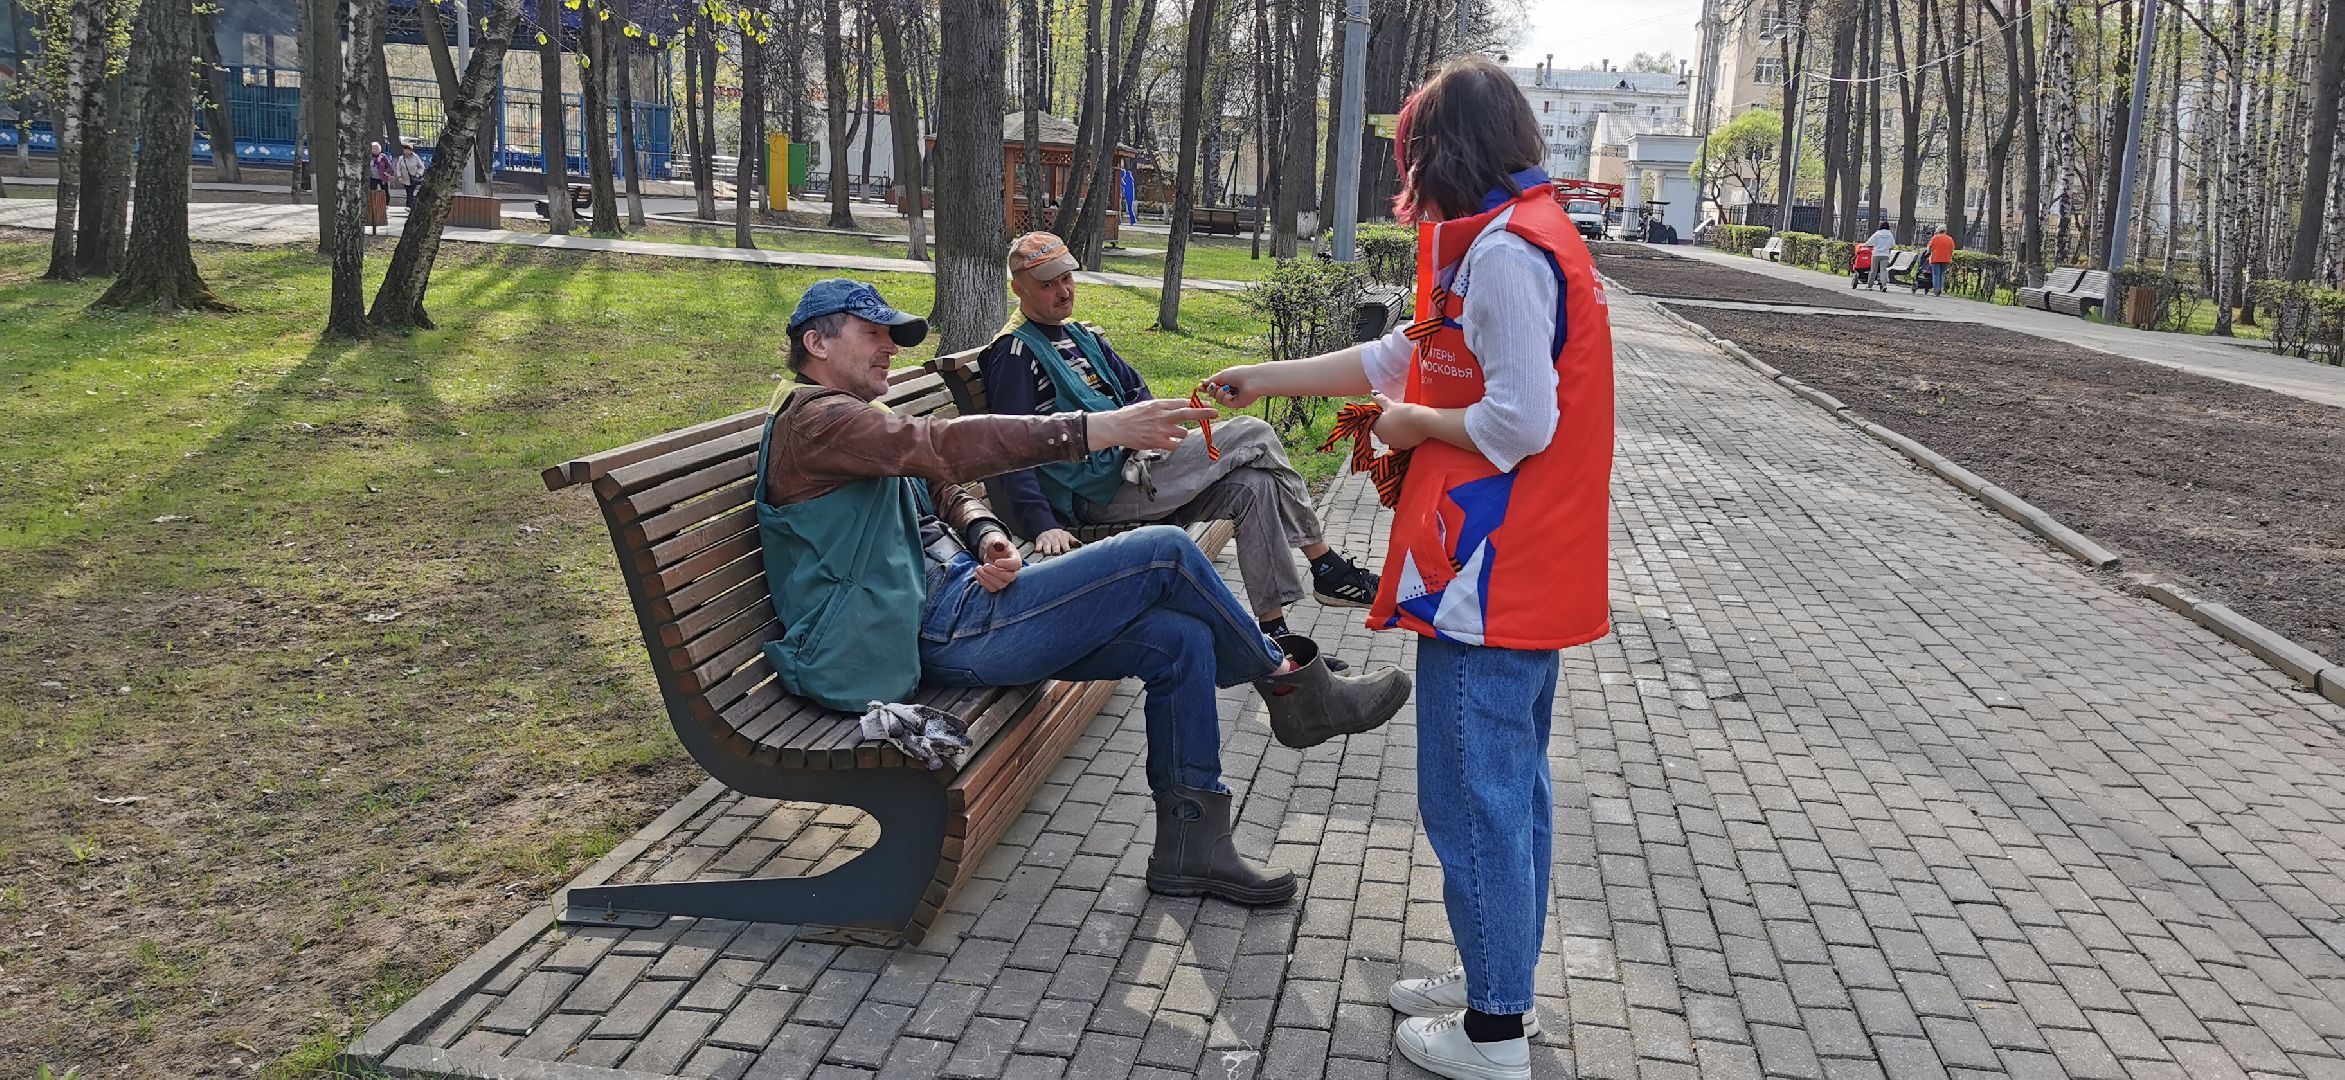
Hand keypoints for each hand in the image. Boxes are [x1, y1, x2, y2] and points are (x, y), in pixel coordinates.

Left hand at [973, 533, 1022, 592]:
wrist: (992, 553)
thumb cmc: (997, 547)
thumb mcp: (997, 540)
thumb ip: (999, 541)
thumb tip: (998, 543)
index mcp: (1015, 559)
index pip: (1016, 565)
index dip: (1006, 564)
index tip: (996, 561)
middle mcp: (1012, 571)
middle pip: (1009, 578)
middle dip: (995, 572)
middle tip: (985, 565)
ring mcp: (1005, 580)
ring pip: (1000, 585)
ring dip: (987, 578)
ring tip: (978, 568)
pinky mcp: (997, 584)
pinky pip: (992, 588)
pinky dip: (983, 583)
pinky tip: (978, 574)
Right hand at [1033, 528, 1079, 556]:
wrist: (1046, 527)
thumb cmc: (1058, 535)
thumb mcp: (1067, 536)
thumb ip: (1074, 541)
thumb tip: (1081, 545)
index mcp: (1063, 539)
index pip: (1066, 547)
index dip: (1067, 552)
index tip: (1068, 556)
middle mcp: (1055, 540)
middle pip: (1056, 547)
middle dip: (1057, 552)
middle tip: (1057, 556)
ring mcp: (1047, 541)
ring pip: (1047, 547)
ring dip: (1047, 551)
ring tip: (1048, 554)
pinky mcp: (1039, 542)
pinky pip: (1038, 546)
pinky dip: (1038, 549)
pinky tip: (1038, 551)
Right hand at [1089, 398, 1217, 452]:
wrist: (1116, 426)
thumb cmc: (1131, 415)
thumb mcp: (1148, 405)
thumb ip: (1164, 407)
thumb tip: (1180, 406)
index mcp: (1160, 404)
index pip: (1183, 402)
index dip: (1197, 403)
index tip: (1208, 404)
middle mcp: (1162, 415)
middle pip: (1187, 413)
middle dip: (1203, 413)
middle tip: (1215, 412)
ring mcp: (1161, 429)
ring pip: (1182, 433)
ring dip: (1180, 433)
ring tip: (1168, 432)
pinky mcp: (1157, 441)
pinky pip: (1174, 444)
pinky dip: (1173, 444)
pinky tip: (1166, 441)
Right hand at [1200, 365, 1266, 408]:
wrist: (1253, 380)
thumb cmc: (1239, 374)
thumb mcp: (1222, 375)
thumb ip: (1211, 380)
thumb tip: (1202, 383)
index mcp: (1227, 380)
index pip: (1214, 385)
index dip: (1206, 387)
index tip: (1199, 388)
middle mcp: (1229, 389)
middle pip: (1213, 394)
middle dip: (1211, 390)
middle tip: (1213, 387)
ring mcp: (1233, 397)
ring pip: (1218, 399)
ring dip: (1219, 393)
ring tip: (1226, 388)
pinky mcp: (1236, 404)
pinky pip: (1225, 403)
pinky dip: (1225, 398)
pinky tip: (1230, 393)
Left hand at [1370, 392, 1433, 449]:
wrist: (1423, 422)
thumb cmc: (1404, 412)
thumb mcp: (1391, 404)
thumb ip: (1380, 400)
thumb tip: (1373, 393)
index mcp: (1376, 428)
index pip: (1373, 423)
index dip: (1380, 416)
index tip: (1388, 411)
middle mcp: (1382, 439)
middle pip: (1382, 431)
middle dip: (1387, 424)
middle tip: (1396, 415)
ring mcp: (1393, 444)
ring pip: (1391, 437)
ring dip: (1394, 431)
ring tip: (1403, 422)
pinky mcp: (1404, 447)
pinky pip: (1400, 441)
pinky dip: (1403, 436)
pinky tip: (1409, 429)